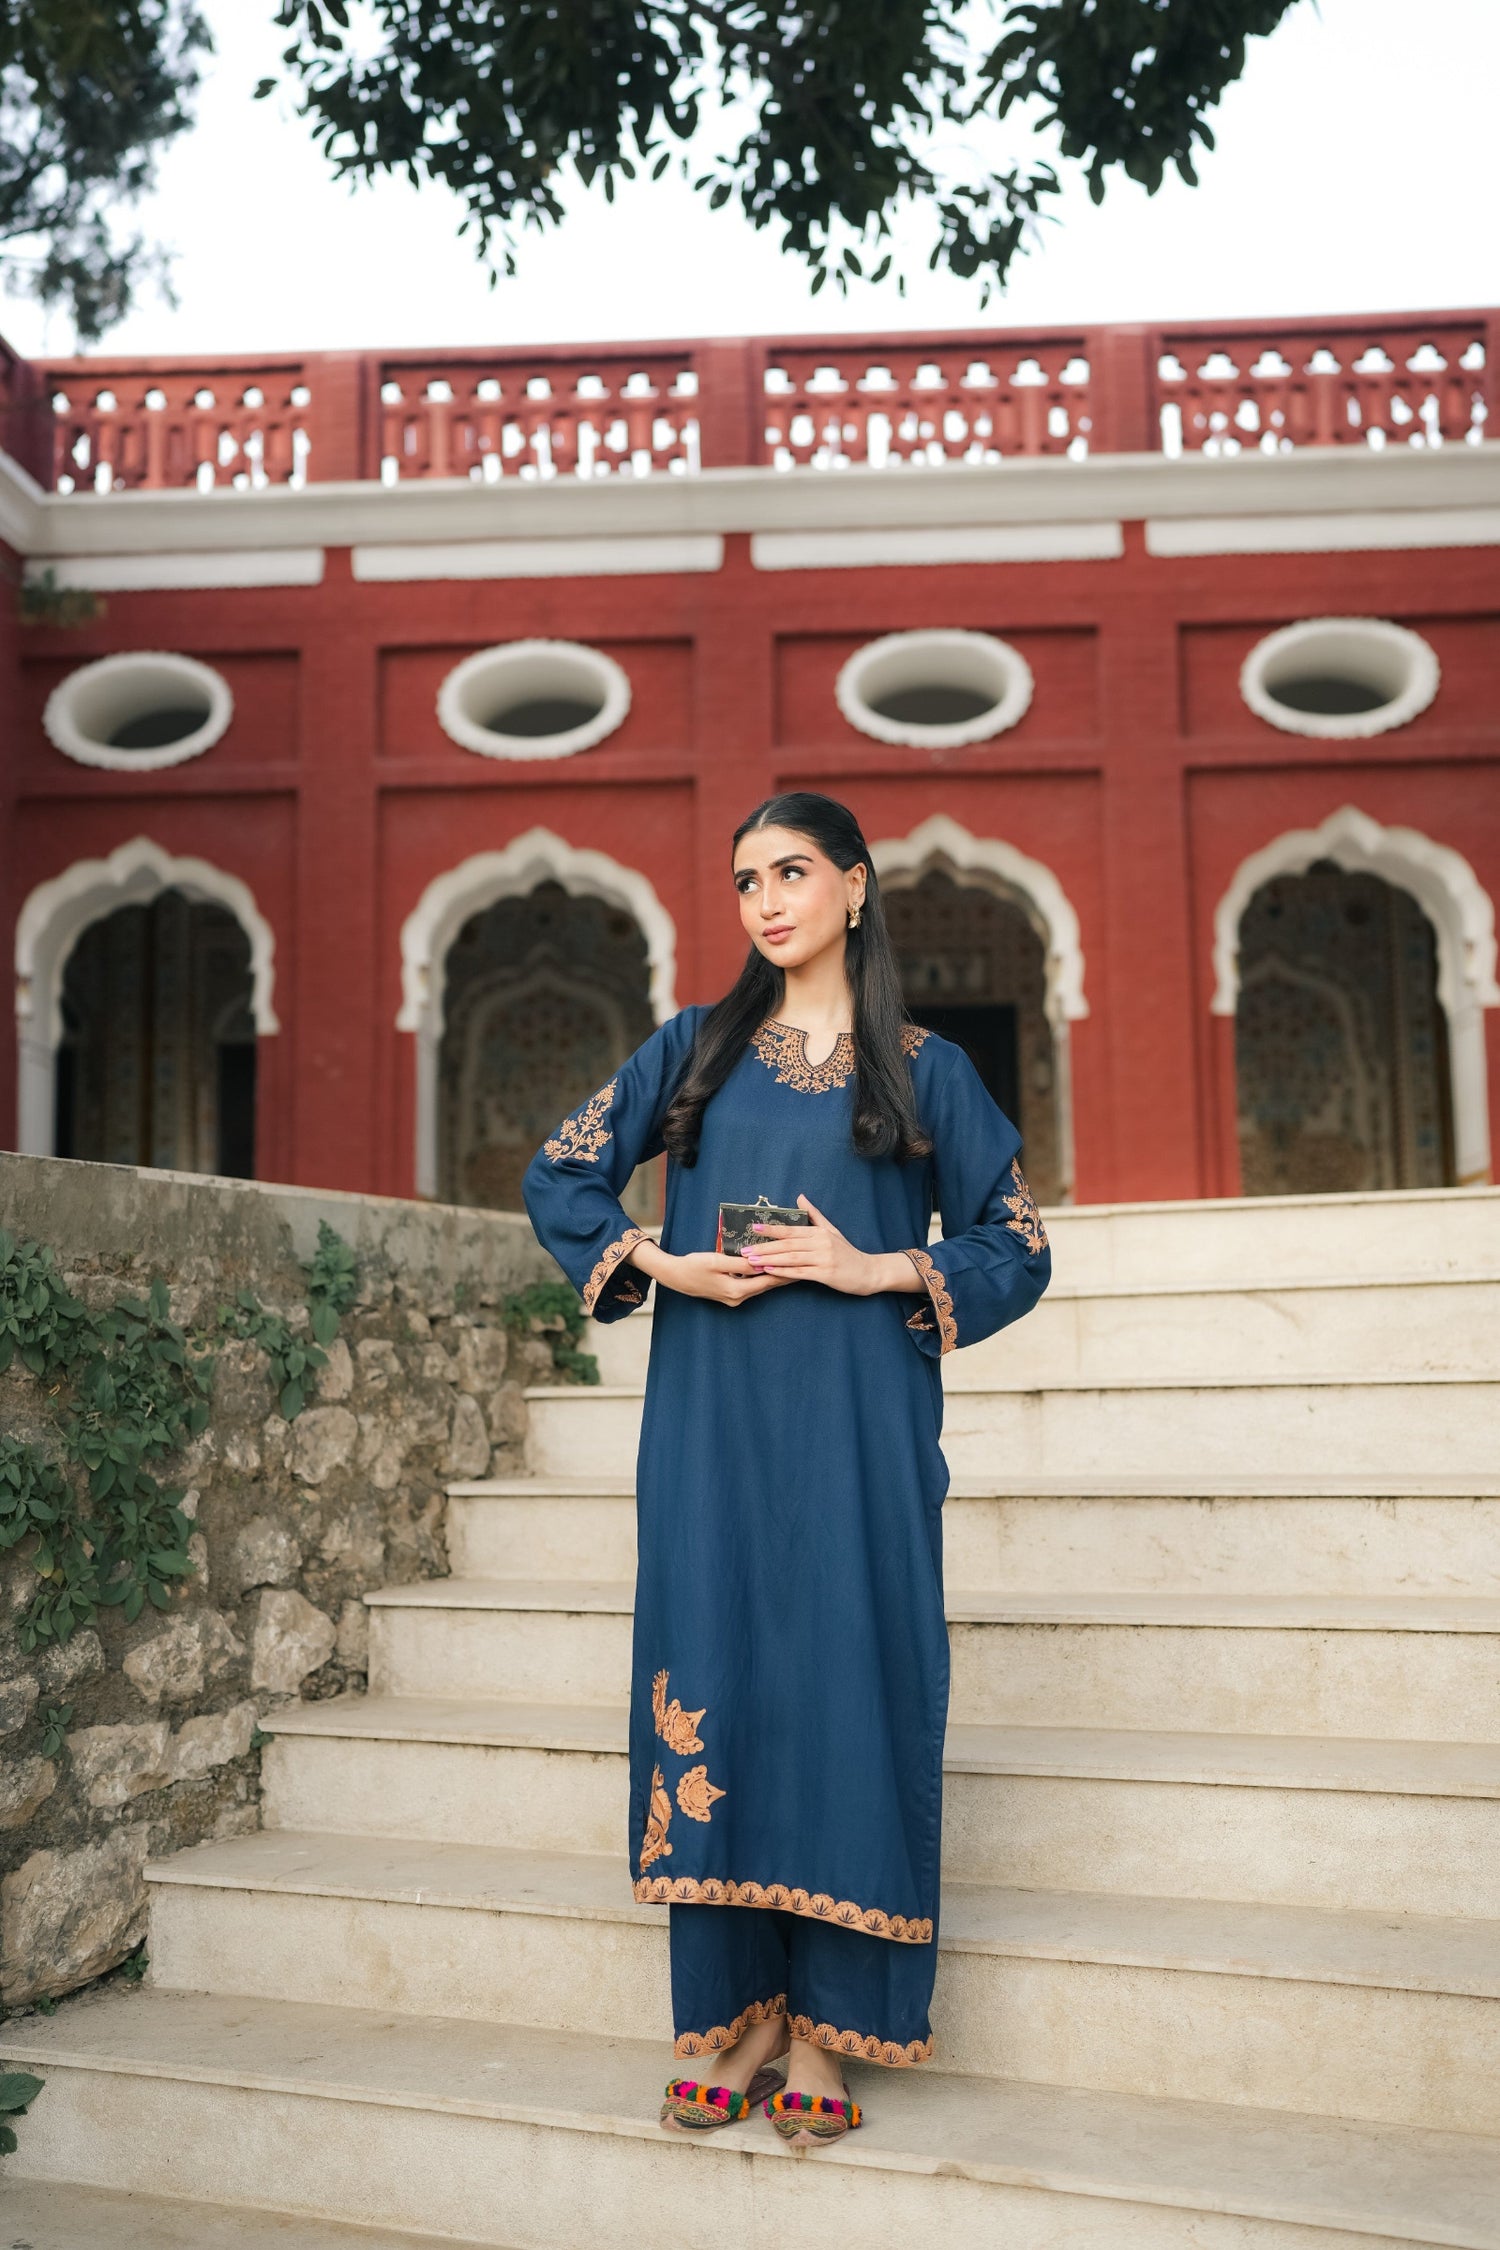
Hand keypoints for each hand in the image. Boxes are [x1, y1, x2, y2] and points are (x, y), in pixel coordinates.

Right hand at [652, 1249, 791, 1308]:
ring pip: (760, 1286)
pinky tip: (768, 1268)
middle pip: (767, 1285)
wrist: (674, 1276)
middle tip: (803, 1264)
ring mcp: (733, 1298)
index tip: (801, 1264)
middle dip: (784, 1275)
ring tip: (791, 1266)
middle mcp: (737, 1298)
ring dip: (773, 1275)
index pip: (768, 1281)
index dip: (785, 1272)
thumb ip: (741, 1263)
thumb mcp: (717, 1261)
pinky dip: (761, 1277)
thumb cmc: (693, 1265)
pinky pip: (751, 1285)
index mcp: (736, 1291)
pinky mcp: (730, 1294)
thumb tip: (763, 1262)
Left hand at [743, 1195, 882, 1295]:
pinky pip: (800, 1273)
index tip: (752, 1228)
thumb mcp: (832, 1230)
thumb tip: (800, 1197)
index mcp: (819, 1232)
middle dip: (764, 1247)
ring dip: (770, 1259)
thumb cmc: (847, 1252)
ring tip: (752, 1261)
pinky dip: (783, 1272)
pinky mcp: (826, 1274)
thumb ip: (814, 1215)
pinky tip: (769, 1271)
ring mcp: (823, 1259)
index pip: (790, 1230)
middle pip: (787, 1244)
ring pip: (791, 1258)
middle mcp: (821, 1243)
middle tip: (744, 1250)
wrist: (869, 1271)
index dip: (771, 1229)